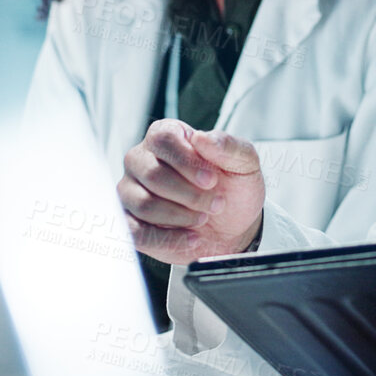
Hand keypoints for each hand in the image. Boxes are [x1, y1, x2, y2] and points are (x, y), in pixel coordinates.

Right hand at [117, 119, 263, 263]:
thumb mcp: (244, 164)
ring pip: (144, 204)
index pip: (163, 139)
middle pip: (152, 174)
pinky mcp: (131, 223)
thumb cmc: (233, 189)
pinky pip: (137, 233)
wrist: (233, 227)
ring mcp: (131, 192)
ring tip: (203, 218)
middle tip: (216, 203)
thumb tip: (202, 138)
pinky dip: (169, 239)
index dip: (187, 161)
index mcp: (167, 136)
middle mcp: (142, 160)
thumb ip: (228, 147)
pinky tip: (191, 238)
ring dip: (181, 216)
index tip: (212, 179)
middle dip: (190, 195)